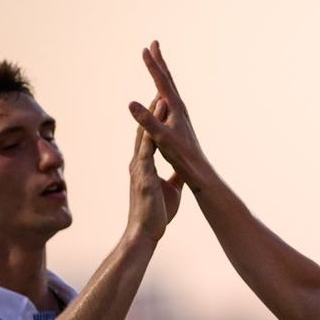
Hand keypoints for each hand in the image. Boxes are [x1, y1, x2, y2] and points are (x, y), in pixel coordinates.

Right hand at [127, 98, 183, 243]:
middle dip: (150, 109)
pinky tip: (156, 127)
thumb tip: (180, 173)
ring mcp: (140, 168)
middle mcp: (139, 163)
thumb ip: (173, 179)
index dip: (155, 118)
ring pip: (144, 136)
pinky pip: (147, 153)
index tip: (162, 100)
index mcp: (146, 165)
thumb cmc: (156, 213)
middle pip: (144, 130)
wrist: (146, 231)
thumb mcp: (169, 190)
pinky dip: (151, 138)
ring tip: (159, 96)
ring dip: (151, 117)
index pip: (150, 136)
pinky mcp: (143, 177)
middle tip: (157, 88)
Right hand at [128, 41, 209, 184]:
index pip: (161, 81)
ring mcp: (180, 115)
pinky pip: (169, 99)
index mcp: (175, 108)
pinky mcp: (179, 123)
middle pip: (168, 79)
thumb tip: (131, 103)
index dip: (152, 65)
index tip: (145, 49)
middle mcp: (179, 108)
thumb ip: (147, 120)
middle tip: (154, 44)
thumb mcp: (160, 137)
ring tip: (157, 65)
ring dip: (162, 74)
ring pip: (170, 88)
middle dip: (160, 62)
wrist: (198, 169)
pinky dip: (164, 90)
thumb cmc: (181, 155)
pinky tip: (162, 96)